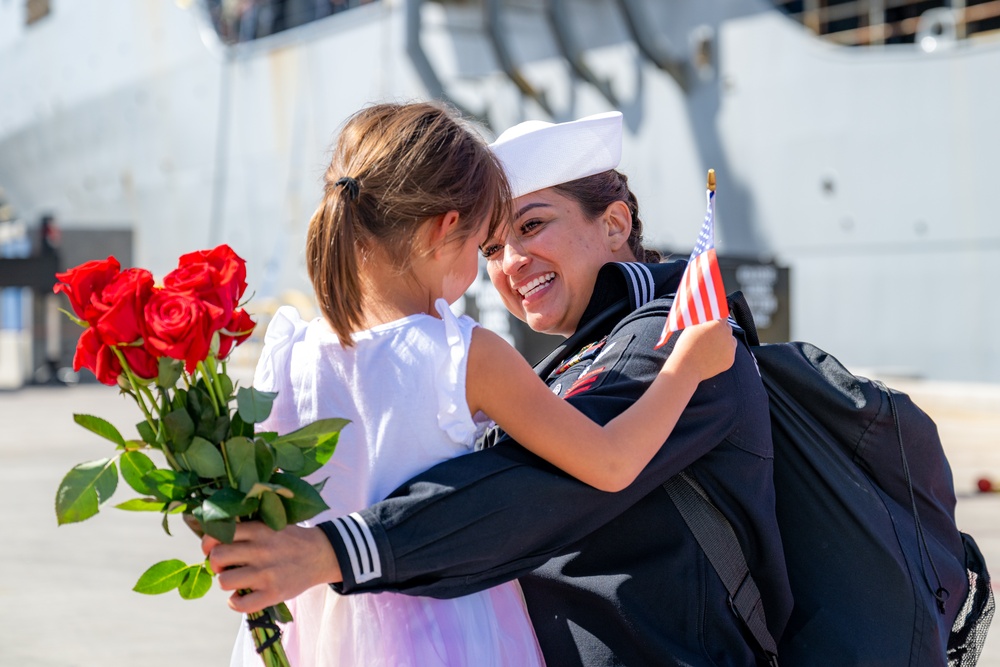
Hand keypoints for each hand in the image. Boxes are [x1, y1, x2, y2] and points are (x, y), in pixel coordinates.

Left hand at [201, 521, 342, 613]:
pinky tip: (242, 596)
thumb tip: (213, 536)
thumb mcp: (271, 524)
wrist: (321, 555)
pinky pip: (240, 604)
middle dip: (215, 563)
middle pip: (217, 557)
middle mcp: (261, 550)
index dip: (208, 543)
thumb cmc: (290, 540)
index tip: (211, 549)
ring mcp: (266, 573)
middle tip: (225, 565)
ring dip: (226, 582)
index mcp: (259, 530)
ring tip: (237, 579)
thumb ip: (247, 528)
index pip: (219, 534)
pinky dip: (236, 602)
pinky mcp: (273, 593)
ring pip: (224, 581)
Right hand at [669, 319, 735, 380]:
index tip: (713, 320)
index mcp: (717, 324)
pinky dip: (723, 353)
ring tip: (710, 347)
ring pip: (730, 340)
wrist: (686, 367)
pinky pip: (729, 353)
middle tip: (709, 335)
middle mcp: (727, 334)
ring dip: (724, 341)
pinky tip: (711, 356)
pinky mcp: (730, 360)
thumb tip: (708, 315)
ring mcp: (730, 348)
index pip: (723, 315)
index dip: (717, 317)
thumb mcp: (692, 326)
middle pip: (727, 328)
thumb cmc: (686, 345)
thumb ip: (703, 319)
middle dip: (720, 330)